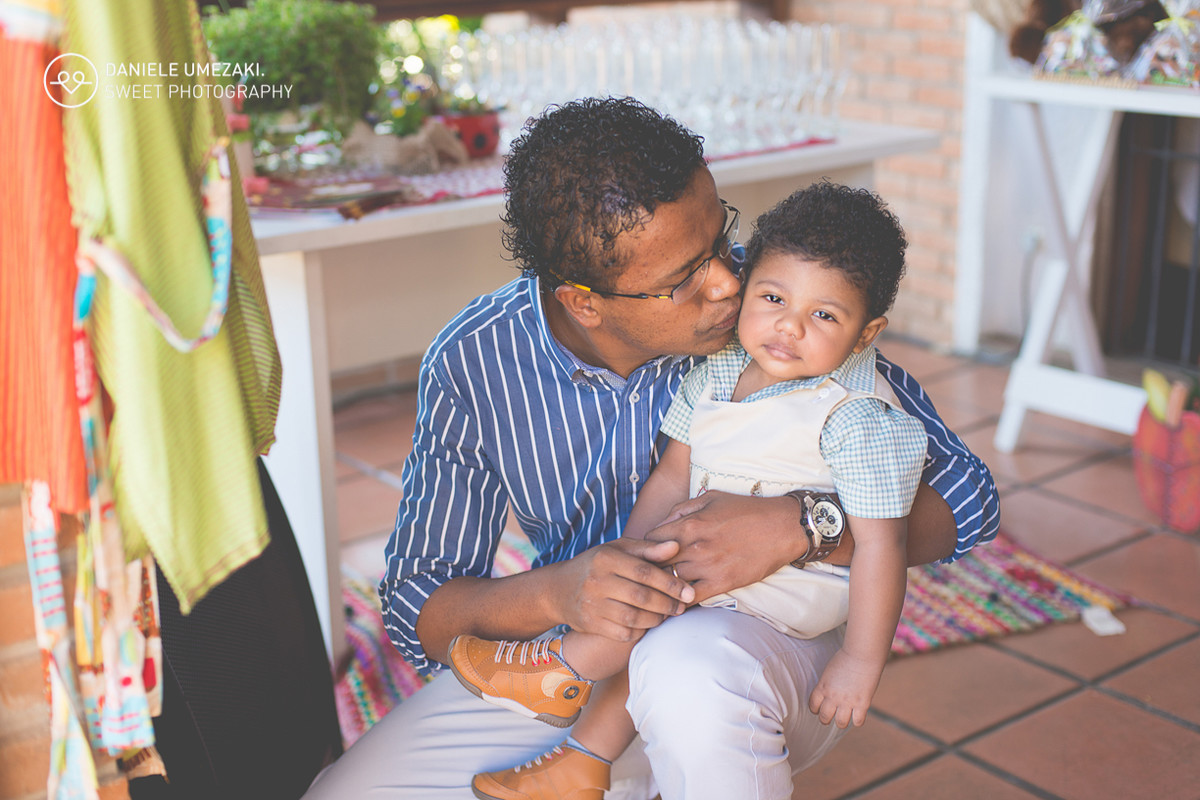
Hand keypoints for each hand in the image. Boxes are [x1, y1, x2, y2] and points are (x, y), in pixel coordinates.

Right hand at [553, 538, 694, 642]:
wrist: (558, 589)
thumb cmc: (597, 565)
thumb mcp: (618, 549)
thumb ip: (648, 549)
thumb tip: (676, 546)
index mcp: (606, 558)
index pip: (645, 572)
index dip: (670, 583)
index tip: (688, 591)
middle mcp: (596, 581)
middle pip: (641, 597)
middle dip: (667, 603)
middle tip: (682, 606)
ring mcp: (591, 605)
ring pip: (633, 617)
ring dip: (656, 618)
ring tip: (667, 614)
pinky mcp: (590, 625)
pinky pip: (623, 633)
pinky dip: (640, 630)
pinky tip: (648, 623)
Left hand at [645, 491, 803, 601]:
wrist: (781, 527)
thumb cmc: (746, 510)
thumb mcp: (710, 498)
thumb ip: (681, 510)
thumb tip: (661, 525)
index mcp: (689, 524)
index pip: (650, 540)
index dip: (645, 548)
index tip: (647, 554)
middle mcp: (694, 546)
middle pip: (656, 563)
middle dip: (649, 569)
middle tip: (646, 575)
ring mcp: (707, 567)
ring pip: (670, 582)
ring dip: (663, 587)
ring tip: (657, 591)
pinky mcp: (722, 583)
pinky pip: (691, 599)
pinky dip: (680, 602)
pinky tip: (675, 604)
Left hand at [808, 649, 883, 728]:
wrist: (861, 654)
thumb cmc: (846, 657)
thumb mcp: (830, 670)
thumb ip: (828, 683)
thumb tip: (829, 690)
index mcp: (823, 687)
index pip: (813, 706)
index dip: (816, 709)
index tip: (820, 709)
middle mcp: (833, 696)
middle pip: (824, 717)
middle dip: (826, 719)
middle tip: (831, 717)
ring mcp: (847, 701)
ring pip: (840, 723)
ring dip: (841, 722)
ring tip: (844, 718)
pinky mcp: (862, 703)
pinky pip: (858, 721)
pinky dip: (857, 721)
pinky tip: (858, 715)